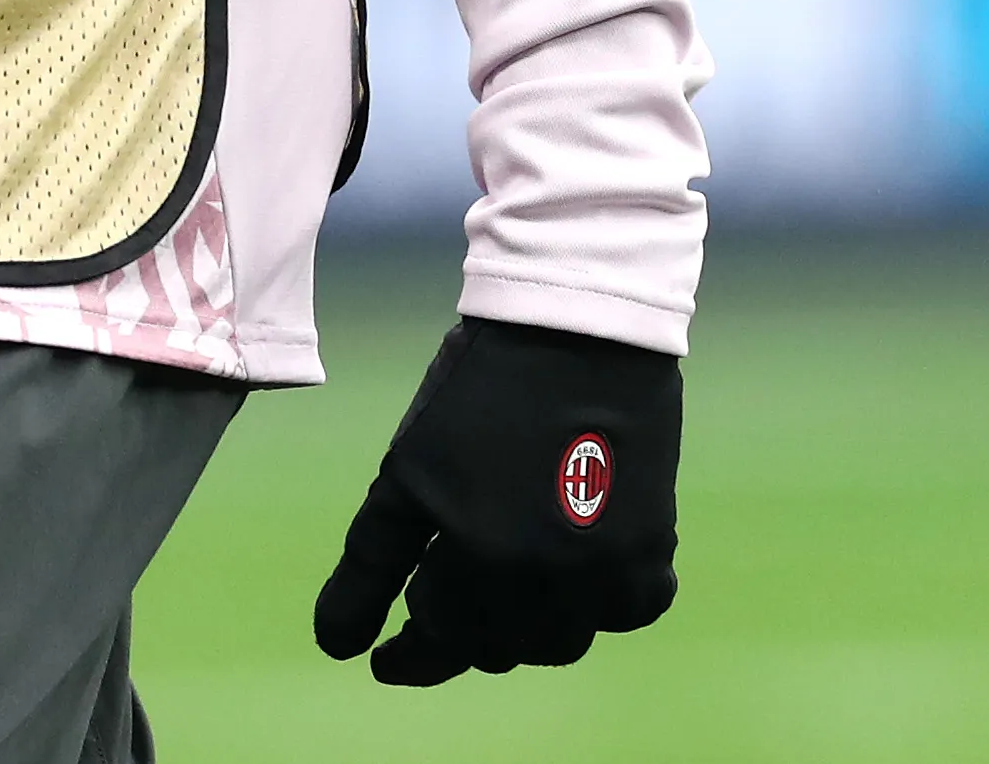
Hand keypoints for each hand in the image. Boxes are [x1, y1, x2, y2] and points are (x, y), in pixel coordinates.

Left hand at [313, 317, 680, 682]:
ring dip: (527, 629)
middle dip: (462, 634)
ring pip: (562, 642)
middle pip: (500, 650)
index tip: (385, 661)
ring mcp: (606, 569)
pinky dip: (601, 605)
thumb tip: (336, 647)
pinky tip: (575, 577)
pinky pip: (629, 611)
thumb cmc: (478, 392)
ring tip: (502, 594)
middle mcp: (548, 580)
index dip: (407, 656)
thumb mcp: (405, 475)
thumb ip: (369, 568)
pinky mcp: (652, 547)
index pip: (439, 641)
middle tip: (443, 607)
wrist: (574, 327)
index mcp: (480, 560)